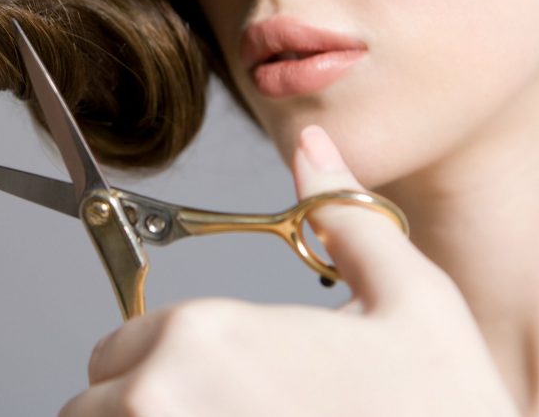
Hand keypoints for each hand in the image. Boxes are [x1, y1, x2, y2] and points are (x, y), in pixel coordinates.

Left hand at [59, 125, 518, 415]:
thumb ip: (345, 218)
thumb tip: (313, 147)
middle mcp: (160, 397)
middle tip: (221, 409)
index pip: (116, 346)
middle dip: (143, 402)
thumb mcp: (413, 301)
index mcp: (205, 336)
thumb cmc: (442, 411)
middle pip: (96, 400)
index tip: (202, 381)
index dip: (157, 362)